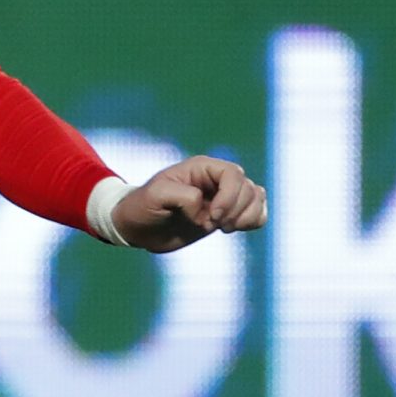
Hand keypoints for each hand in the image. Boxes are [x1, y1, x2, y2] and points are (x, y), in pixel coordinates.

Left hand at [114, 156, 267, 252]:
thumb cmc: (142, 207)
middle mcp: (216, 179)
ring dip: (247, 216)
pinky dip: (253, 221)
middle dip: (236, 210)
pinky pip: (256, 213)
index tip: (212, 218)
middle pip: (249, 188)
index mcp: (202, 168)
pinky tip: (235, 228)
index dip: (230, 197)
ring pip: (257, 198)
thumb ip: (183, 197)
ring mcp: (223, 197)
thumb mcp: (156, 196)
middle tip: (214, 226)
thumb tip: (205, 210)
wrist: (138, 228)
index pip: (234, 175)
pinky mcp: (226, 214)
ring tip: (224, 228)